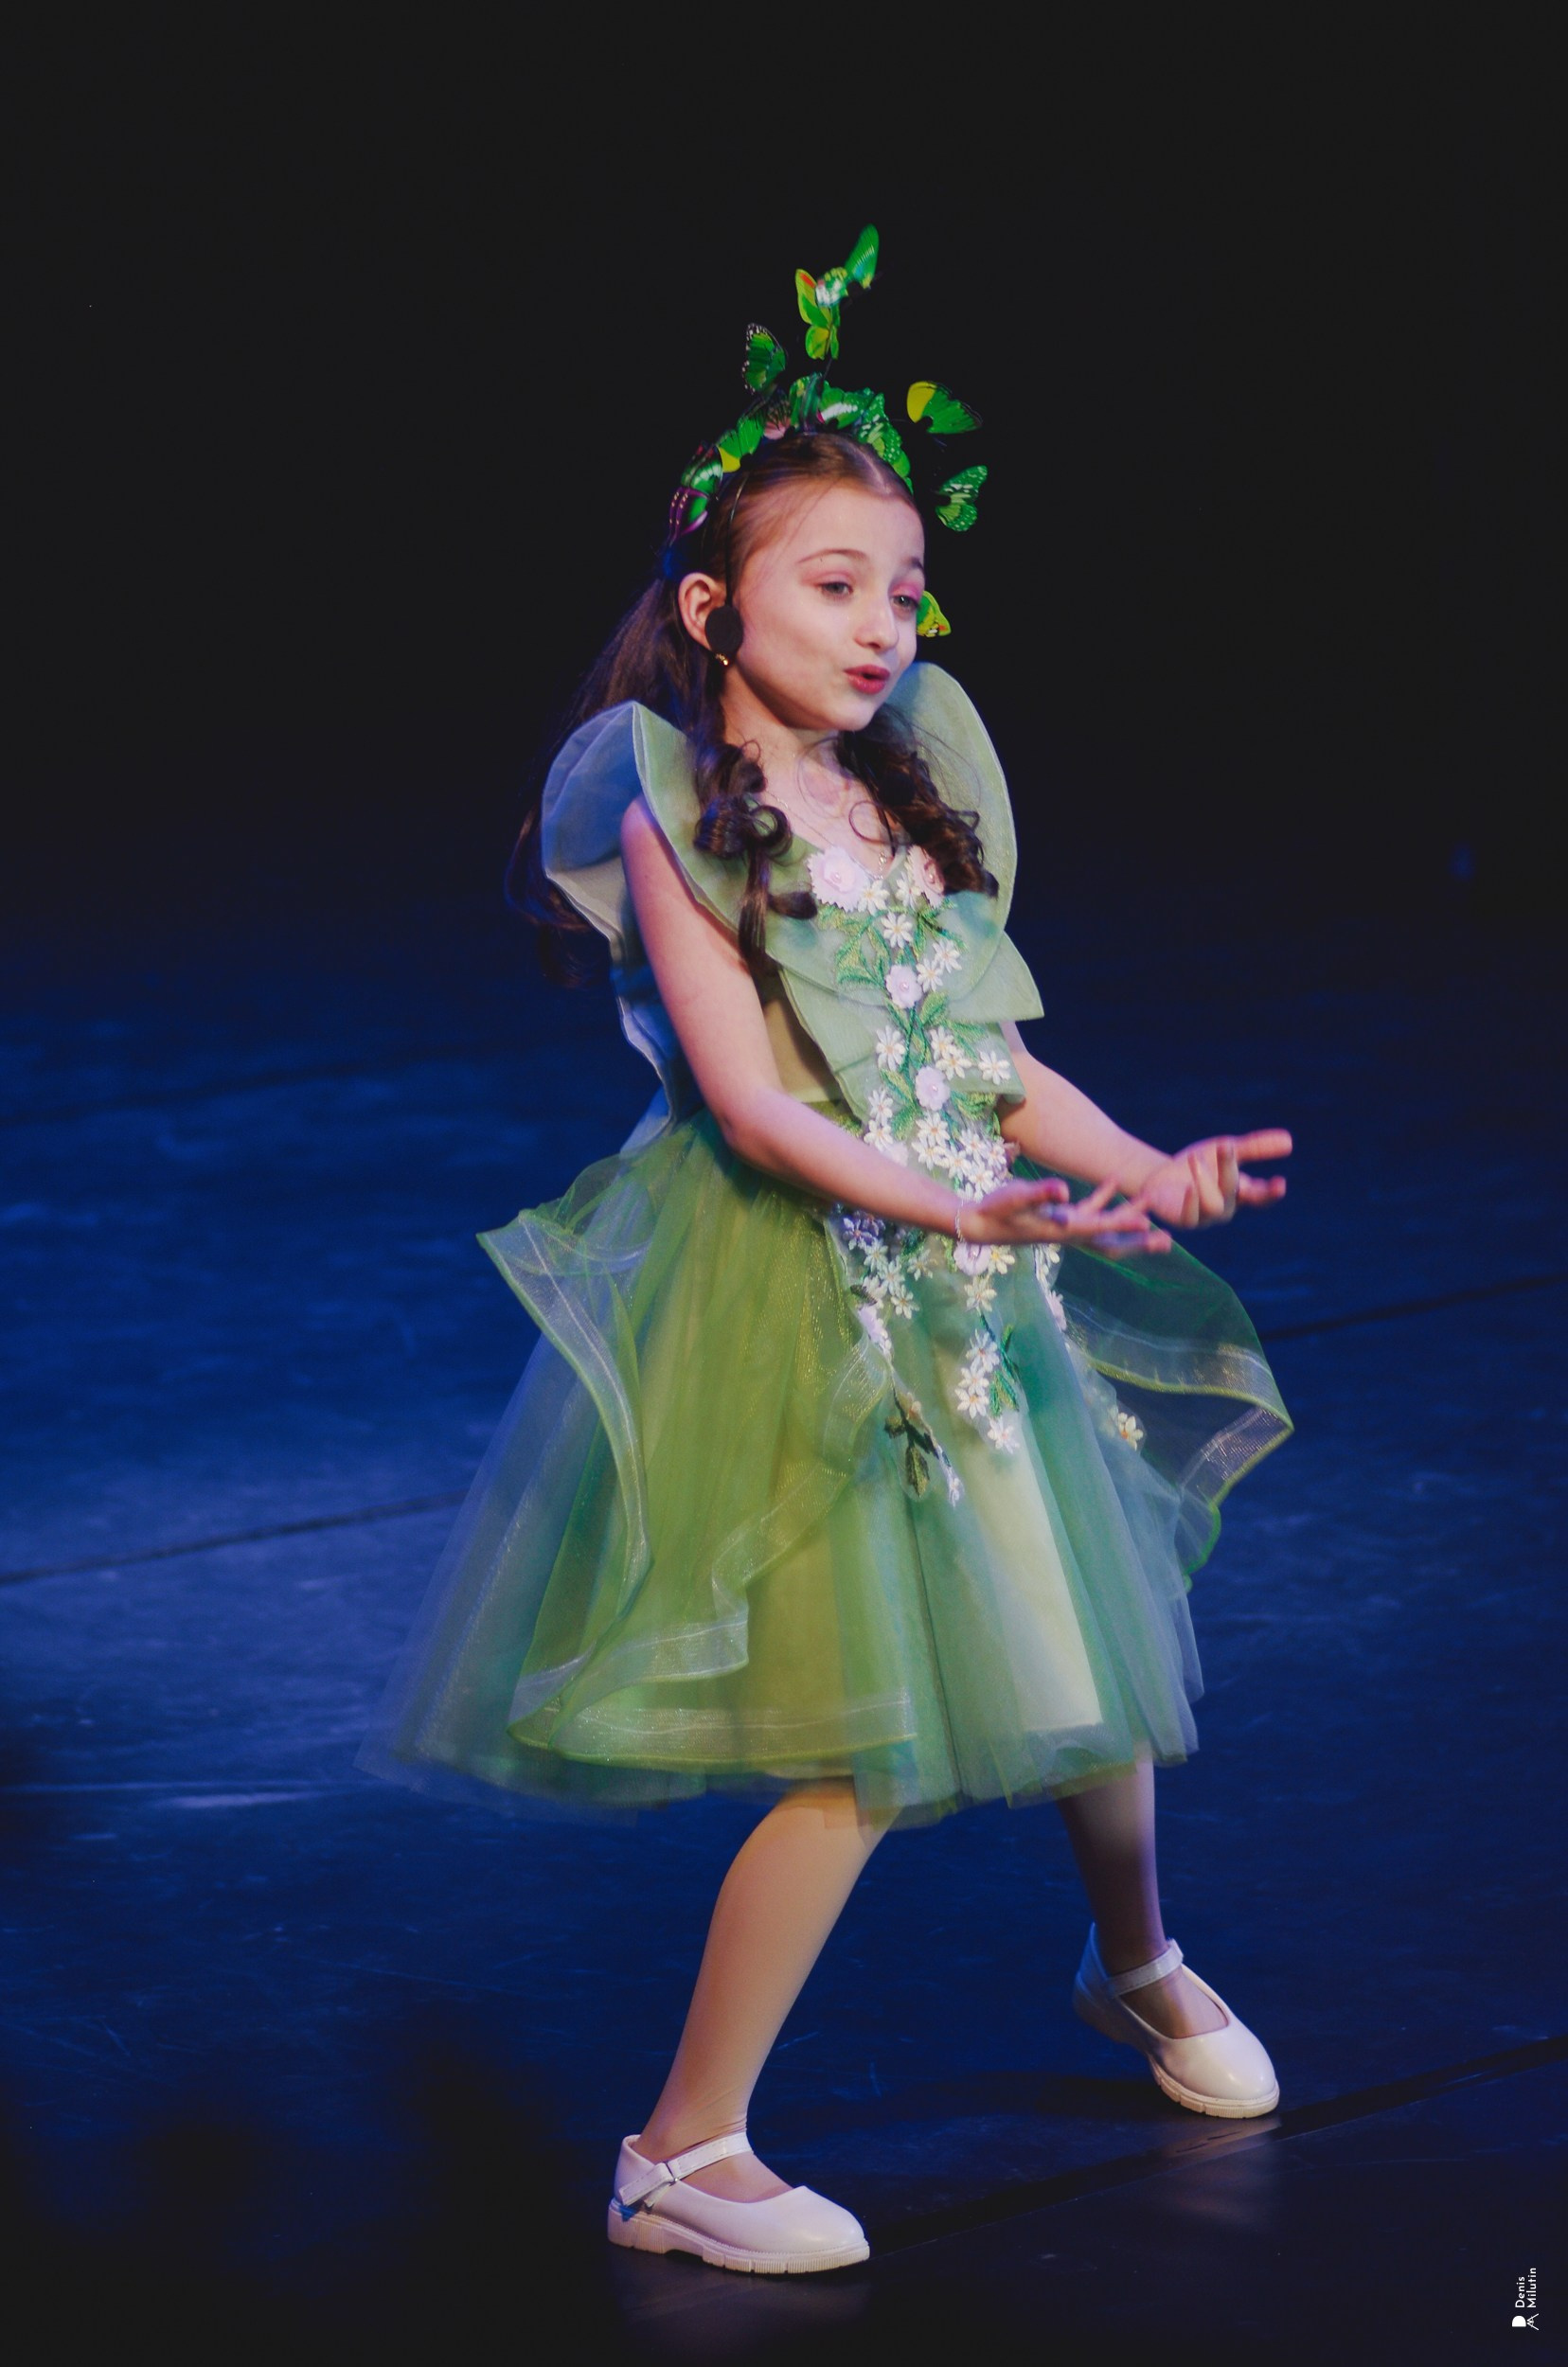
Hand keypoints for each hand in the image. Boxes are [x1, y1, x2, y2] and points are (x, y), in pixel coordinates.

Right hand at [960, 1174, 1170, 1255]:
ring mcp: (1066, 1227)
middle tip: (1167, 1240)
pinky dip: (1104, 1198)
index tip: (1148, 1223)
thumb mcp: (1014, 1199)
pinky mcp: (1059, 1218)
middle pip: (1111, 1242)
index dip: (1123, 1225)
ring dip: (1129, 1220)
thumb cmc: (995, 1211)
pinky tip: (1114, 1180)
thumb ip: (1039, 1193)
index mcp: (1062, 1230)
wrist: (979, 1223)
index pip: (1100, 1228)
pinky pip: (1090, 1210)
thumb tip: (1063, 1189)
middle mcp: (1069, 1233)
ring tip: (1153, 1211)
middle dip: (1138, 1243)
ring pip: (1106, 1228)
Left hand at [1126, 1130, 1291, 1228]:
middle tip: (1225, 1145)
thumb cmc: (1198, 1165)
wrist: (1160, 1179)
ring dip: (1206, 1180)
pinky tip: (1190, 1188)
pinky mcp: (1185, 1221)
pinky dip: (1192, 1203)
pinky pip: (1191, 1217)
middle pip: (1234, 1191)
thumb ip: (1255, 1147)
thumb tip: (1289, 1140)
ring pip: (1213, 1205)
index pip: (1261, 1196)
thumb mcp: (1226, 1150)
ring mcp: (1206, 1217)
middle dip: (1230, 1168)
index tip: (1280, 1184)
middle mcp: (1226, 1208)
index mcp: (1240, 1192)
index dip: (1270, 1193)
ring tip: (1196, 1158)